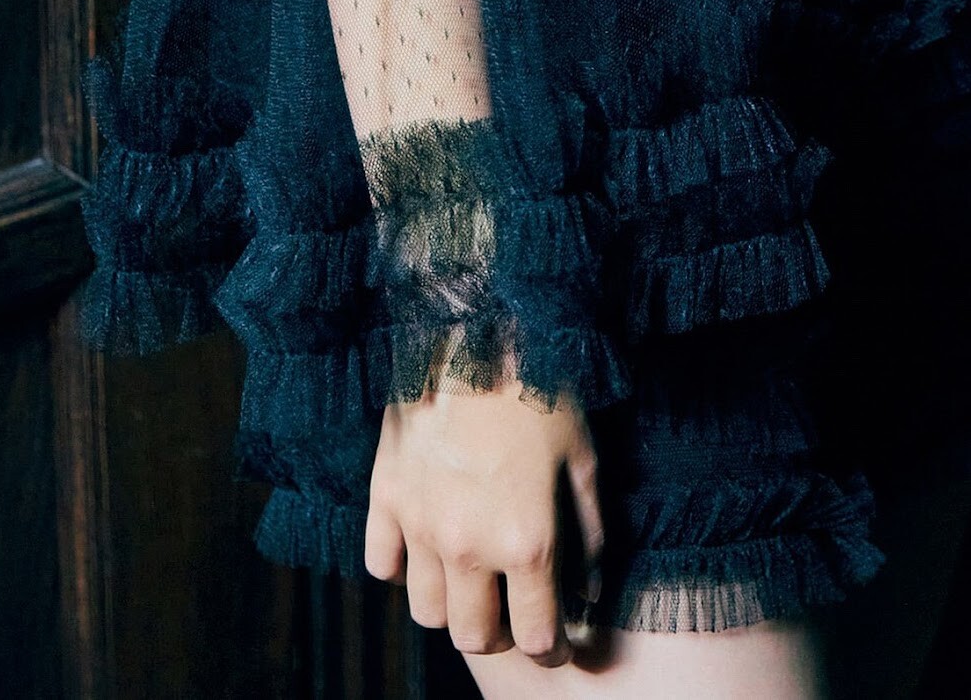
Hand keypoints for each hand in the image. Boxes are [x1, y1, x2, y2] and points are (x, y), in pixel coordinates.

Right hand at [364, 379, 604, 663]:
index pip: (535, 636)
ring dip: (452, 605)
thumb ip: (589, 535)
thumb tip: (588, 592)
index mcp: (526, 539)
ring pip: (426, 610)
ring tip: (471, 578)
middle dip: (499, 634)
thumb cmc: (542, 386)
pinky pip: (381, 564)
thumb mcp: (583, 458)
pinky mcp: (385, 493)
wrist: (479, 324)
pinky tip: (426, 544)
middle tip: (513, 610)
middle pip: (473, 637)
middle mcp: (467, 544)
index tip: (558, 640)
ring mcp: (418, 523)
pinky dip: (403, 566)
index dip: (553, 647)